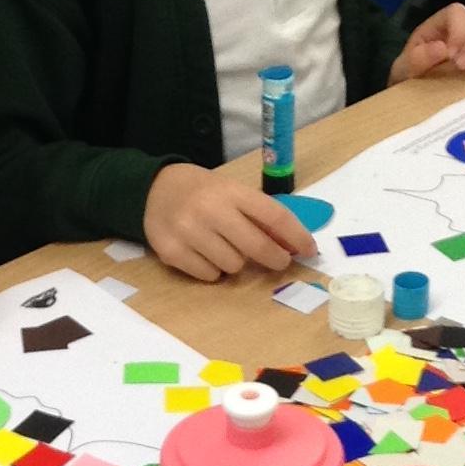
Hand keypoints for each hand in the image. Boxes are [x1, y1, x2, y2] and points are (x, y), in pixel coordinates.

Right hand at [143, 163, 311, 281]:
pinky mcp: (172, 252)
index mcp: (231, 191)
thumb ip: (260, 217)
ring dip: (236, 262)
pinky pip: (209, 275)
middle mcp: (210, 209)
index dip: (297, 236)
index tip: (310, 250)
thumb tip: (294, 247)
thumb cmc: (204, 193)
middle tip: (278, 261)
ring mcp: (189, 231)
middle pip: (257, 247)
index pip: (274, 216)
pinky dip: (213, 270)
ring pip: (234, 266)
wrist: (154, 190)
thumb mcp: (232, 193)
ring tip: (224, 247)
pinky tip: (204, 253)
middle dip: (274, 258)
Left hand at [389, 1, 464, 84]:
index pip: (456, 11)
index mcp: (438, 23)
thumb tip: (441, 48)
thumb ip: (418, 58)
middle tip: (464, 67)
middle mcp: (459, 22)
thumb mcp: (405, 68)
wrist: (416, 84)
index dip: (460, 31)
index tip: (453, 56)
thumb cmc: (410, 73)